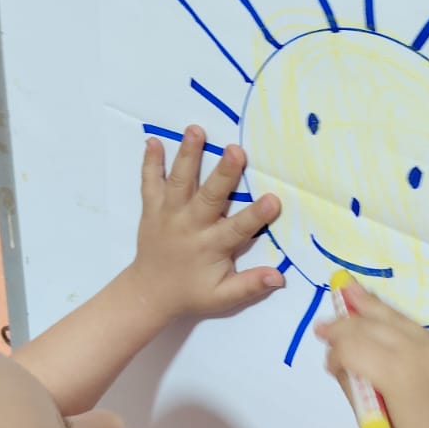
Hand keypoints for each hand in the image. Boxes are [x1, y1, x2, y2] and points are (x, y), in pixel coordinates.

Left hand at [131, 126, 285, 321]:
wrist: (149, 293)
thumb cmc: (191, 293)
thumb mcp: (223, 297)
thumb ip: (250, 285)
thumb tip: (279, 277)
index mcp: (211, 246)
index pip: (238, 229)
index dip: (256, 215)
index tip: (273, 199)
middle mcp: (190, 226)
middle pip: (209, 196)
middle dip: (223, 174)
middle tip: (236, 150)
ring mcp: (169, 215)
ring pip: (179, 182)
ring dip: (187, 155)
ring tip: (195, 130)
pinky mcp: (152, 209)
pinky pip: (149, 183)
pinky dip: (150, 162)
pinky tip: (153, 141)